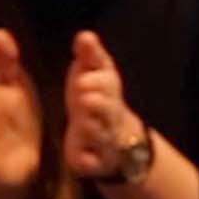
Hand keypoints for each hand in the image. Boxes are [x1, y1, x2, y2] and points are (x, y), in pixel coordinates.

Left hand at [63, 31, 142, 179]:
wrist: (117, 139)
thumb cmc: (98, 98)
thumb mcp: (94, 74)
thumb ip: (90, 56)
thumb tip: (84, 35)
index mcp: (110, 93)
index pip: (108, 85)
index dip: (98, 83)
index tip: (82, 80)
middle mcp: (110, 118)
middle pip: (107, 111)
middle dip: (98, 104)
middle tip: (84, 96)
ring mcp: (103, 141)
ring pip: (100, 137)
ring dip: (93, 130)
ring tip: (84, 122)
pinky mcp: (92, 163)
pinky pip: (90, 163)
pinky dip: (87, 161)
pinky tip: (80, 159)